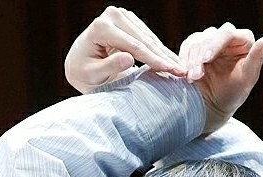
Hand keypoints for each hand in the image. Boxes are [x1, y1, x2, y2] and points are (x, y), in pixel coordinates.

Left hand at [65, 6, 185, 93]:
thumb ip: (109, 67)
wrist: (80, 62)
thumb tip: (129, 58)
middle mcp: (112, 15)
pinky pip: (148, 37)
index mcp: (101, 27)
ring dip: (165, 54)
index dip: (153, 60)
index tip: (170, 71)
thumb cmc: (84, 72)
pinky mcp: (129, 20)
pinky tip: (171, 61)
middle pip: (144, 40)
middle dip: (163, 58)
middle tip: (182, 72)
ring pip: (149, 37)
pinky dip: (160, 50)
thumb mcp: (93, 75)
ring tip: (181, 69)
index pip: (133, 46)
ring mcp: (121, 15)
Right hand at [179, 23, 262, 132]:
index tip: (205, 60)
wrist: (214, 106)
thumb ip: (258, 55)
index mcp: (243, 40)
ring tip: (192, 78)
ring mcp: (210, 41)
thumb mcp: (248, 76)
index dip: (214, 44)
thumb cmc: (234, 93)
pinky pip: (187, 46)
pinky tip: (186, 73)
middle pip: (210, 36)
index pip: (227, 33)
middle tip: (196, 75)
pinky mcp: (196, 47)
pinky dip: (184, 59)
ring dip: (191, 60)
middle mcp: (227, 38)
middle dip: (200, 55)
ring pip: (197, 41)